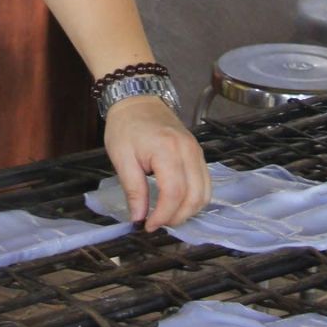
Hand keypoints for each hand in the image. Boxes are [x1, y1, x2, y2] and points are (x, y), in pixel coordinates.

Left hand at [103, 97, 209, 229]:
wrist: (138, 100)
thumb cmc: (126, 126)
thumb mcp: (122, 158)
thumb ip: (133, 190)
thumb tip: (138, 218)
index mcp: (168, 150)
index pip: (174, 193)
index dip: (163, 215)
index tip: (148, 226)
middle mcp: (189, 151)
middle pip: (195, 196)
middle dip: (177, 217)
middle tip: (157, 223)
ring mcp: (197, 151)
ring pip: (205, 192)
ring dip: (189, 211)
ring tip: (167, 216)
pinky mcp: (198, 153)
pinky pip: (205, 183)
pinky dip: (195, 199)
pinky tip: (177, 203)